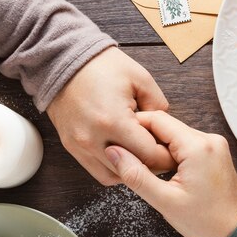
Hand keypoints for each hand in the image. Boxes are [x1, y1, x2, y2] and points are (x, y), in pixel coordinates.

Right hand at [47, 47, 175, 184]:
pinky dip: (115, 169)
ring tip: (142, 154)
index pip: (149, 155)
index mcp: (113, 121)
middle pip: (133, 169)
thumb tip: (164, 130)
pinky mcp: (71, 147)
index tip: (173, 149)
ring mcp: (80, 146)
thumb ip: (159, 107)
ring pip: (115, 176)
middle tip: (162, 153)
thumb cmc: (102, 66)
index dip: (166, 154)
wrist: (63, 60)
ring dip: (132, 169)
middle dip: (152, 164)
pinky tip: (124, 156)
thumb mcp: (140, 78)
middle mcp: (93, 139)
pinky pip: (98, 172)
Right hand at [104, 111, 236, 236]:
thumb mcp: (164, 201)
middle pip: (166, 126)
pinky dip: (171, 154)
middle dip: (145, 140)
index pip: (157, 119)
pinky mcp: (214, 152)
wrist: (236, 232)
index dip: (134, 127)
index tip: (118, 141)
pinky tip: (164, 172)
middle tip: (129, 159)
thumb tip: (114, 153)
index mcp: (197, 146)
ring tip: (147, 170)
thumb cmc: (206, 221)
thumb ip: (136, 175)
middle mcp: (209, 139)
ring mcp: (214, 144)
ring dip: (158, 148)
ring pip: (174, 135)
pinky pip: (185, 144)